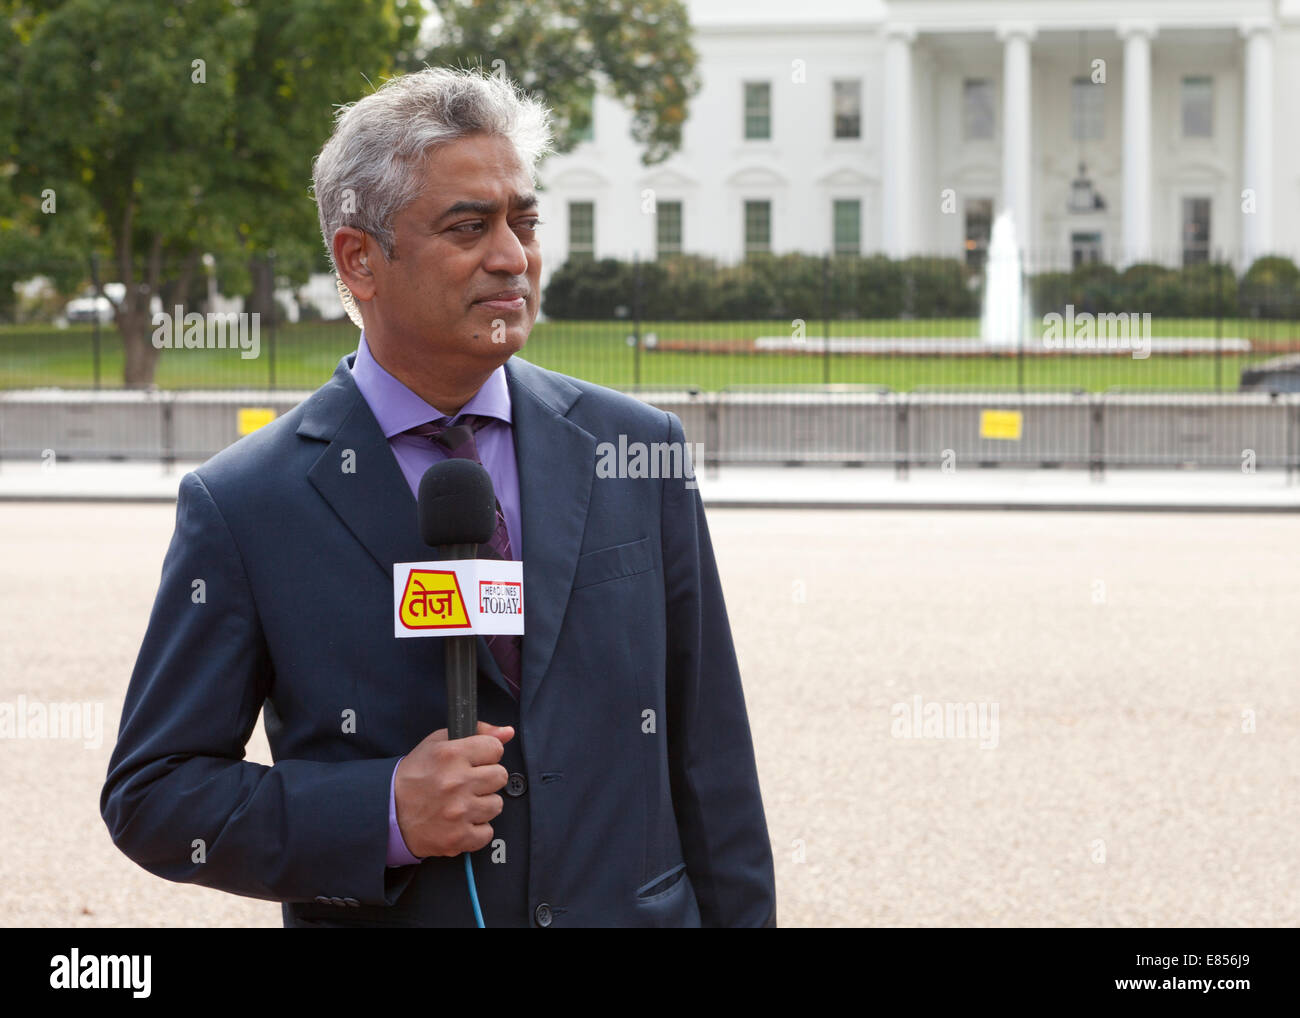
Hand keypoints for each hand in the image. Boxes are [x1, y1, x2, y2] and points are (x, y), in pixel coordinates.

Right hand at [394, 722, 514, 857]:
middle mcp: (456, 782)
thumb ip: (477, 732)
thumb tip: (507, 732)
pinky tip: (460, 821)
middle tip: (468, 782)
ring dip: (482, 804)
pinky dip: (476, 829)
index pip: (495, 748)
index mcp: (451, 755)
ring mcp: (458, 811)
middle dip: (486, 778)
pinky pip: (487, 832)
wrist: (388, 811)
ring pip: (496, 804)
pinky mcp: (458, 837)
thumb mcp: (438, 743)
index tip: (476, 760)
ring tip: (462, 802)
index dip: (487, 754)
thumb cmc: (415, 775)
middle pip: (500, 776)